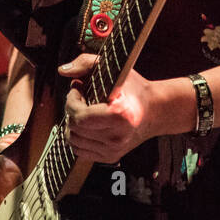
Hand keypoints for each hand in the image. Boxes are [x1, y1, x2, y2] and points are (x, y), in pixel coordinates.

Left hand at [58, 54, 193, 163]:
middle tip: (80, 99)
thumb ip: (86, 63)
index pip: (79, 117)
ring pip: (74, 141)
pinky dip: (77, 137)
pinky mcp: (111, 157)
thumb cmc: (135, 89)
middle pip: (74, 128)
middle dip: (71, 110)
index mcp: (119, 115)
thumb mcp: (115, 69)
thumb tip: (63, 71)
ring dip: (72, 124)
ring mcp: (114, 149)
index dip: (71, 101)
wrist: (156, 111)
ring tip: (82, 111)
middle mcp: (117, 136)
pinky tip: (85, 125)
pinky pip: (80, 151)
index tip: (77, 90)